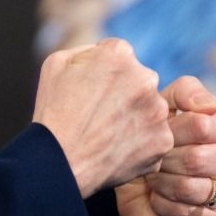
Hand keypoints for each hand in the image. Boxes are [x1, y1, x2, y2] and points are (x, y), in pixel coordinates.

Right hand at [32, 38, 172, 197]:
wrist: (58, 164)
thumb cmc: (53, 114)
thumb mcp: (57, 63)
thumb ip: (88, 50)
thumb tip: (104, 52)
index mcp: (119, 55)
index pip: (121, 56)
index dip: (105, 74)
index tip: (93, 91)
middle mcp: (146, 78)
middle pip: (140, 81)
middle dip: (125, 94)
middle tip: (100, 115)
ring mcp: (157, 111)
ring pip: (150, 110)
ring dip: (135, 118)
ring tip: (107, 135)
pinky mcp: (162, 140)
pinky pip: (155, 138)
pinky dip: (140, 144)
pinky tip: (117, 149)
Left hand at [116, 76, 215, 215]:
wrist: (136, 180)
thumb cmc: (153, 140)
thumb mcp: (162, 106)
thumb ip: (185, 92)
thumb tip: (209, 106)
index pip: (200, 126)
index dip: (169, 132)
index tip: (155, 134)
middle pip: (195, 159)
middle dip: (162, 162)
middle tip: (150, 161)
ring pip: (190, 189)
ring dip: (161, 185)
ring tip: (153, 181)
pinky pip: (188, 215)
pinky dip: (164, 209)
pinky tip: (159, 200)